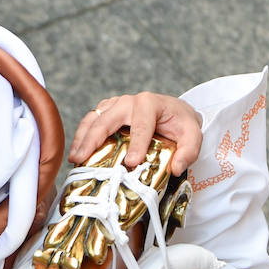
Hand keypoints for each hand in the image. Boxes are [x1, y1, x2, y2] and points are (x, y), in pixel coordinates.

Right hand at [69, 91, 202, 173]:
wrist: (175, 112)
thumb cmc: (181, 123)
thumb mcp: (193, 136)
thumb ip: (188, 151)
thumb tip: (176, 168)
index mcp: (150, 104)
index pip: (141, 125)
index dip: (136, 144)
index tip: (130, 163)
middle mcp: (129, 101)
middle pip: (107, 119)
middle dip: (94, 140)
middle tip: (82, 159)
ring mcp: (116, 105)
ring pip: (94, 118)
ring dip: (82, 138)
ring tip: (74, 158)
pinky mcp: (108, 111)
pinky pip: (91, 121)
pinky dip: (82, 136)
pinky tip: (78, 152)